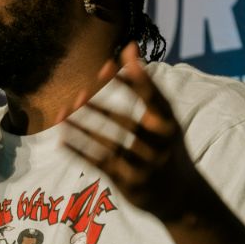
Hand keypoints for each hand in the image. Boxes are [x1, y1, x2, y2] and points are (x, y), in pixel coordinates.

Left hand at [61, 42, 211, 223]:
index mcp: (170, 124)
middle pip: (127, 122)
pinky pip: (101, 164)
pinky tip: (62, 139)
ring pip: (109, 144)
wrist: (181, 197)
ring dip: (84, 128)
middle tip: (79, 92)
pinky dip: (81, 151)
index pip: (154, 98)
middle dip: (102, 106)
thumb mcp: (165, 118)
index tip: (115, 59)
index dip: (137, 78)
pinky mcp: (130, 183)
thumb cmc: (167, 147)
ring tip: (63, 114)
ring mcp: (146, 166)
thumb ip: (146, 85)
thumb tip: (129, 46)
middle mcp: (160, 145)